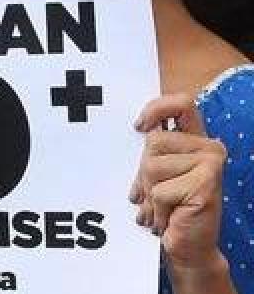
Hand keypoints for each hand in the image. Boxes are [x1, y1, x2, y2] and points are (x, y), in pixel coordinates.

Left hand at [129, 95, 229, 280]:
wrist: (190, 246)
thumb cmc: (171, 208)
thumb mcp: (158, 174)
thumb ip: (153, 151)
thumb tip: (141, 127)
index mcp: (196, 140)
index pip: (181, 103)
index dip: (157, 108)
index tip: (139, 127)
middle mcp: (209, 148)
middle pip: (153, 141)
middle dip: (143, 173)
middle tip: (154, 196)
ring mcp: (210, 164)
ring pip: (152, 166)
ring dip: (149, 194)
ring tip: (162, 209)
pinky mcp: (206, 183)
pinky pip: (159, 190)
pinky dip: (157, 210)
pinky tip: (169, 219)